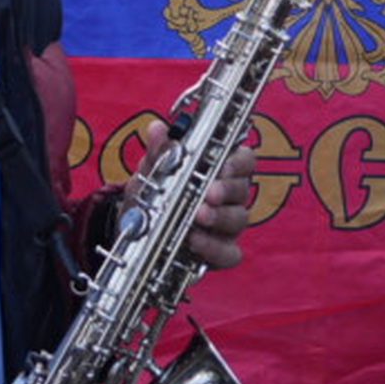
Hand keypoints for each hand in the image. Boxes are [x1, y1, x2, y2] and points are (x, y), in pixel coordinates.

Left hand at [145, 117, 257, 270]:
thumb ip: (159, 152)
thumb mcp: (153, 172)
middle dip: (226, 190)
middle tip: (209, 193)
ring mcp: (228, 227)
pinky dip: (214, 248)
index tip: (222, 166)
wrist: (139, 230)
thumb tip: (158, 129)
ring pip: (239, 220)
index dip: (238, 163)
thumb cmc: (156, 195)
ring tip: (198, 217)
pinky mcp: (221, 252)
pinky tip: (195, 242)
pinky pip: (229, 253)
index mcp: (221, 171)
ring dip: (219, 217)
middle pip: (243, 190)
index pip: (245, 160)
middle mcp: (230, 198)